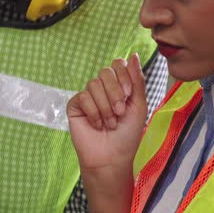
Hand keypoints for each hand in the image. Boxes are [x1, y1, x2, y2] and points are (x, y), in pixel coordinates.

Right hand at [67, 53, 146, 171]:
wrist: (112, 157)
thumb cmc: (127, 135)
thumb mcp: (139, 106)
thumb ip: (137, 81)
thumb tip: (134, 55)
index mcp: (118, 86)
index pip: (117, 65)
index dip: (123, 76)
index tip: (128, 95)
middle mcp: (102, 89)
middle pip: (105, 72)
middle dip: (115, 93)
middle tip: (119, 112)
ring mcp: (88, 97)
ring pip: (93, 85)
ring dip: (105, 107)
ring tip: (109, 123)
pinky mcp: (75, 106)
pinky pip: (83, 97)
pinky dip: (93, 112)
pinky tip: (96, 124)